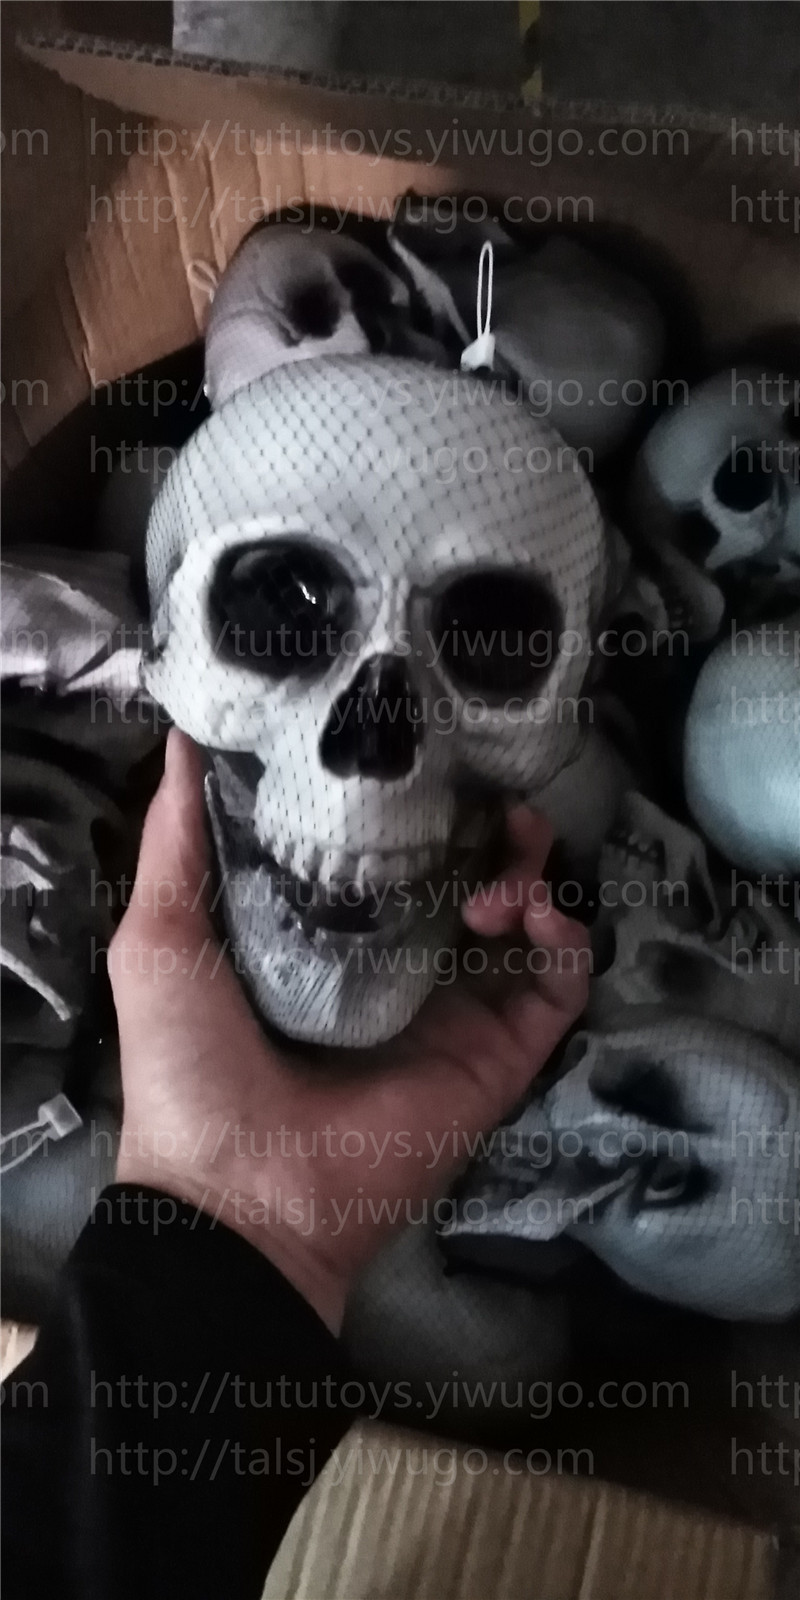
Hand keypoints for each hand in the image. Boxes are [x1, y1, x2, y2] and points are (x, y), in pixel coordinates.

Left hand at [110, 730, 589, 1332]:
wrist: (237, 1194)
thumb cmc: (190, 1066)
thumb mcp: (163, 938)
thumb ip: (178, 841)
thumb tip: (182, 736)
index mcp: (330, 935)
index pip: (392, 850)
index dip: (415, 801)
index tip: (423, 752)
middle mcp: (401, 963)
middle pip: (471, 872)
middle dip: (488, 828)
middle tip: (490, 799)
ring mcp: (457, 1009)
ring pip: (526, 918)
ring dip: (528, 872)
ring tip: (503, 868)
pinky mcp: (500, 1054)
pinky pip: (559, 986)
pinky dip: (565, 939)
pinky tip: (531, 913)